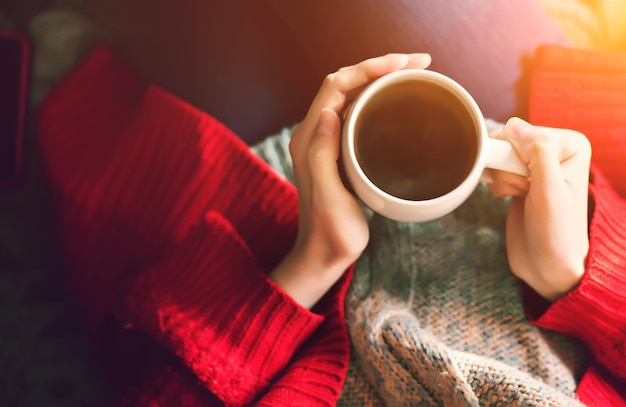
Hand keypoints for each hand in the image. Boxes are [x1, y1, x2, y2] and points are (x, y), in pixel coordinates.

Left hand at [270, 53, 431, 308]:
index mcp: (309, 140)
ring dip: (381, 79)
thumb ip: (322, 156)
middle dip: (380, 66)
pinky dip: (379, 99)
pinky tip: (400, 102)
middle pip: (346, 83)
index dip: (368, 67)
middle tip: (419, 63)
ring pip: (353, 95)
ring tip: (414, 73)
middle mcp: (315, 134)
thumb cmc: (329, 232)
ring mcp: (328, 142)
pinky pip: (358, 113)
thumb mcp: (328, 198)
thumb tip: (330, 113)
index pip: (336, 85)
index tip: (404, 63)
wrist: (324, 254)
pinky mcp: (340, 151)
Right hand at [488, 117, 591, 300]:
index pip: (524, 132)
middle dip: (507, 167)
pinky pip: (494, 165)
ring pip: (498, 153)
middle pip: (508, 140)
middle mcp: (555, 148)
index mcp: (571, 144)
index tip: (531, 183)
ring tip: (519, 195)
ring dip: (501, 177)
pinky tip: (510, 196)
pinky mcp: (520, 175)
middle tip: (524, 191)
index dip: (518, 159)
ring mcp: (536, 162)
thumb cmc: (555, 232)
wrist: (546, 263)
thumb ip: (537, 152)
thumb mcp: (549, 190)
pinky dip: (496, 182)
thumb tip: (514, 126)